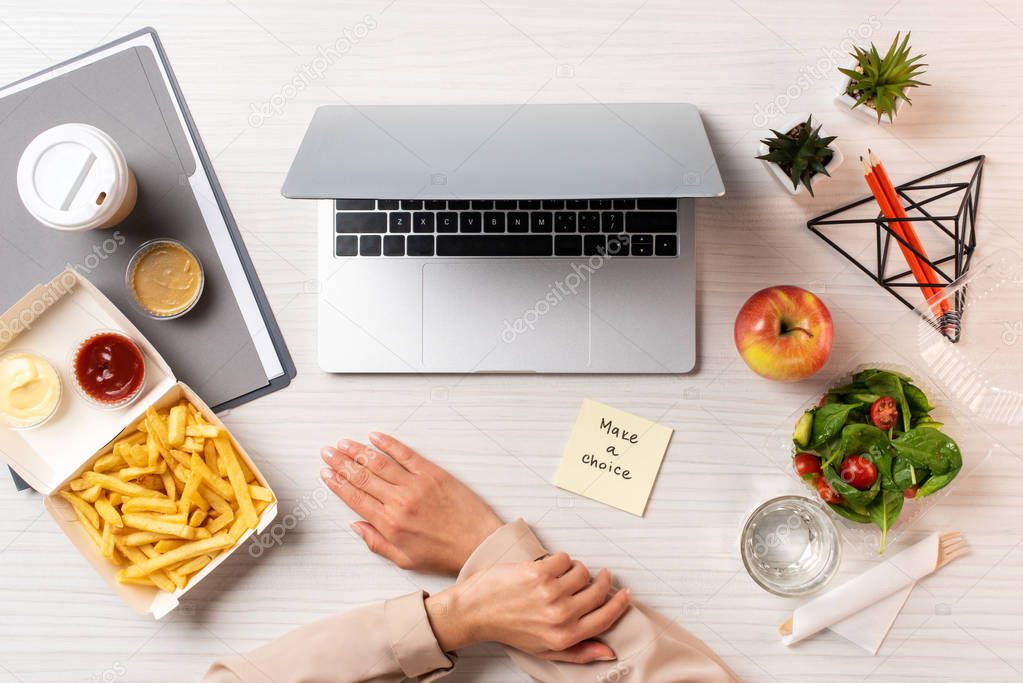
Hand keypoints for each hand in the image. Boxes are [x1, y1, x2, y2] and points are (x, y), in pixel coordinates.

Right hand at [320, 433, 502, 573]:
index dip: (337, 484)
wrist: (478, 543)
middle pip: (362, 477)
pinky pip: (406, 454)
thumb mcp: (404, 559)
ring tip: (343, 444)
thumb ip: (376, 542)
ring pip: (379, 462)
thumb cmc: (444, 553)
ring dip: (357, 451)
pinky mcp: (433, 473)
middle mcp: (399, 501)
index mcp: (390, 524)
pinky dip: (389, 443)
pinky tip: (375, 437)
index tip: (325, 473)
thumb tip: (356, 525)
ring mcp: (416, 485)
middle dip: (340, 463)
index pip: (355, 498)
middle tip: (326, 452)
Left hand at [424, 553, 630, 662]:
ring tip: (563, 574)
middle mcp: (560, 616)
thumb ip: (580, 652)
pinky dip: (559, 560)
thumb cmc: (510, 630)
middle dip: (601, 581)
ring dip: (576, 569)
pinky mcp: (537, 572)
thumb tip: (610, 653)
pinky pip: (563, 558)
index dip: (619, 603)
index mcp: (565, 637)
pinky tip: (548, 567)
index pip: (605, 618)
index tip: (625, 593)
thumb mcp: (546, 650)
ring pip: (581, 571)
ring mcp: (549, 592)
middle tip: (598, 576)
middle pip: (597, 591)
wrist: (476, 611)